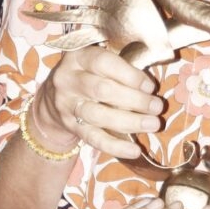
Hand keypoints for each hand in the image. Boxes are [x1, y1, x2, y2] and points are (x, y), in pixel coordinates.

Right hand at [35, 45, 163, 162]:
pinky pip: (94, 138)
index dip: (130, 75)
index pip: (103, 62)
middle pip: (102, 90)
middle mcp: (68, 79)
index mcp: (78, 57)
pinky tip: (134, 150)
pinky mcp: (70, 126)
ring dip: (129, 121)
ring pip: (98, 115)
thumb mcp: (96, 63)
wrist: (52, 100)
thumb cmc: (87, 76)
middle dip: (134, 100)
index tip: (150, 86)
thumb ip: (120, 69)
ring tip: (152, 124)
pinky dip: (116, 146)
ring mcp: (67, 105)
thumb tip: (150, 88)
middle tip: (157, 107)